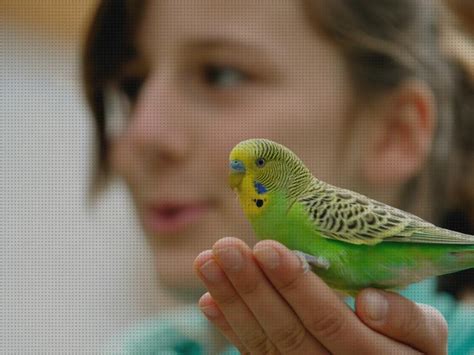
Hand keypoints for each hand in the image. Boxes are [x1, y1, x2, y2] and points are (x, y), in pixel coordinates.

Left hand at [194, 237, 447, 353]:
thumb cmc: (410, 345)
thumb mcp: (425, 333)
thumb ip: (406, 319)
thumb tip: (368, 303)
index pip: (328, 321)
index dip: (296, 286)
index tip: (266, 248)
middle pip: (287, 332)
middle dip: (253, 288)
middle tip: (224, 247)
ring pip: (264, 343)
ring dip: (232, 301)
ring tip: (207, 262)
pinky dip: (230, 327)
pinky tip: (209, 300)